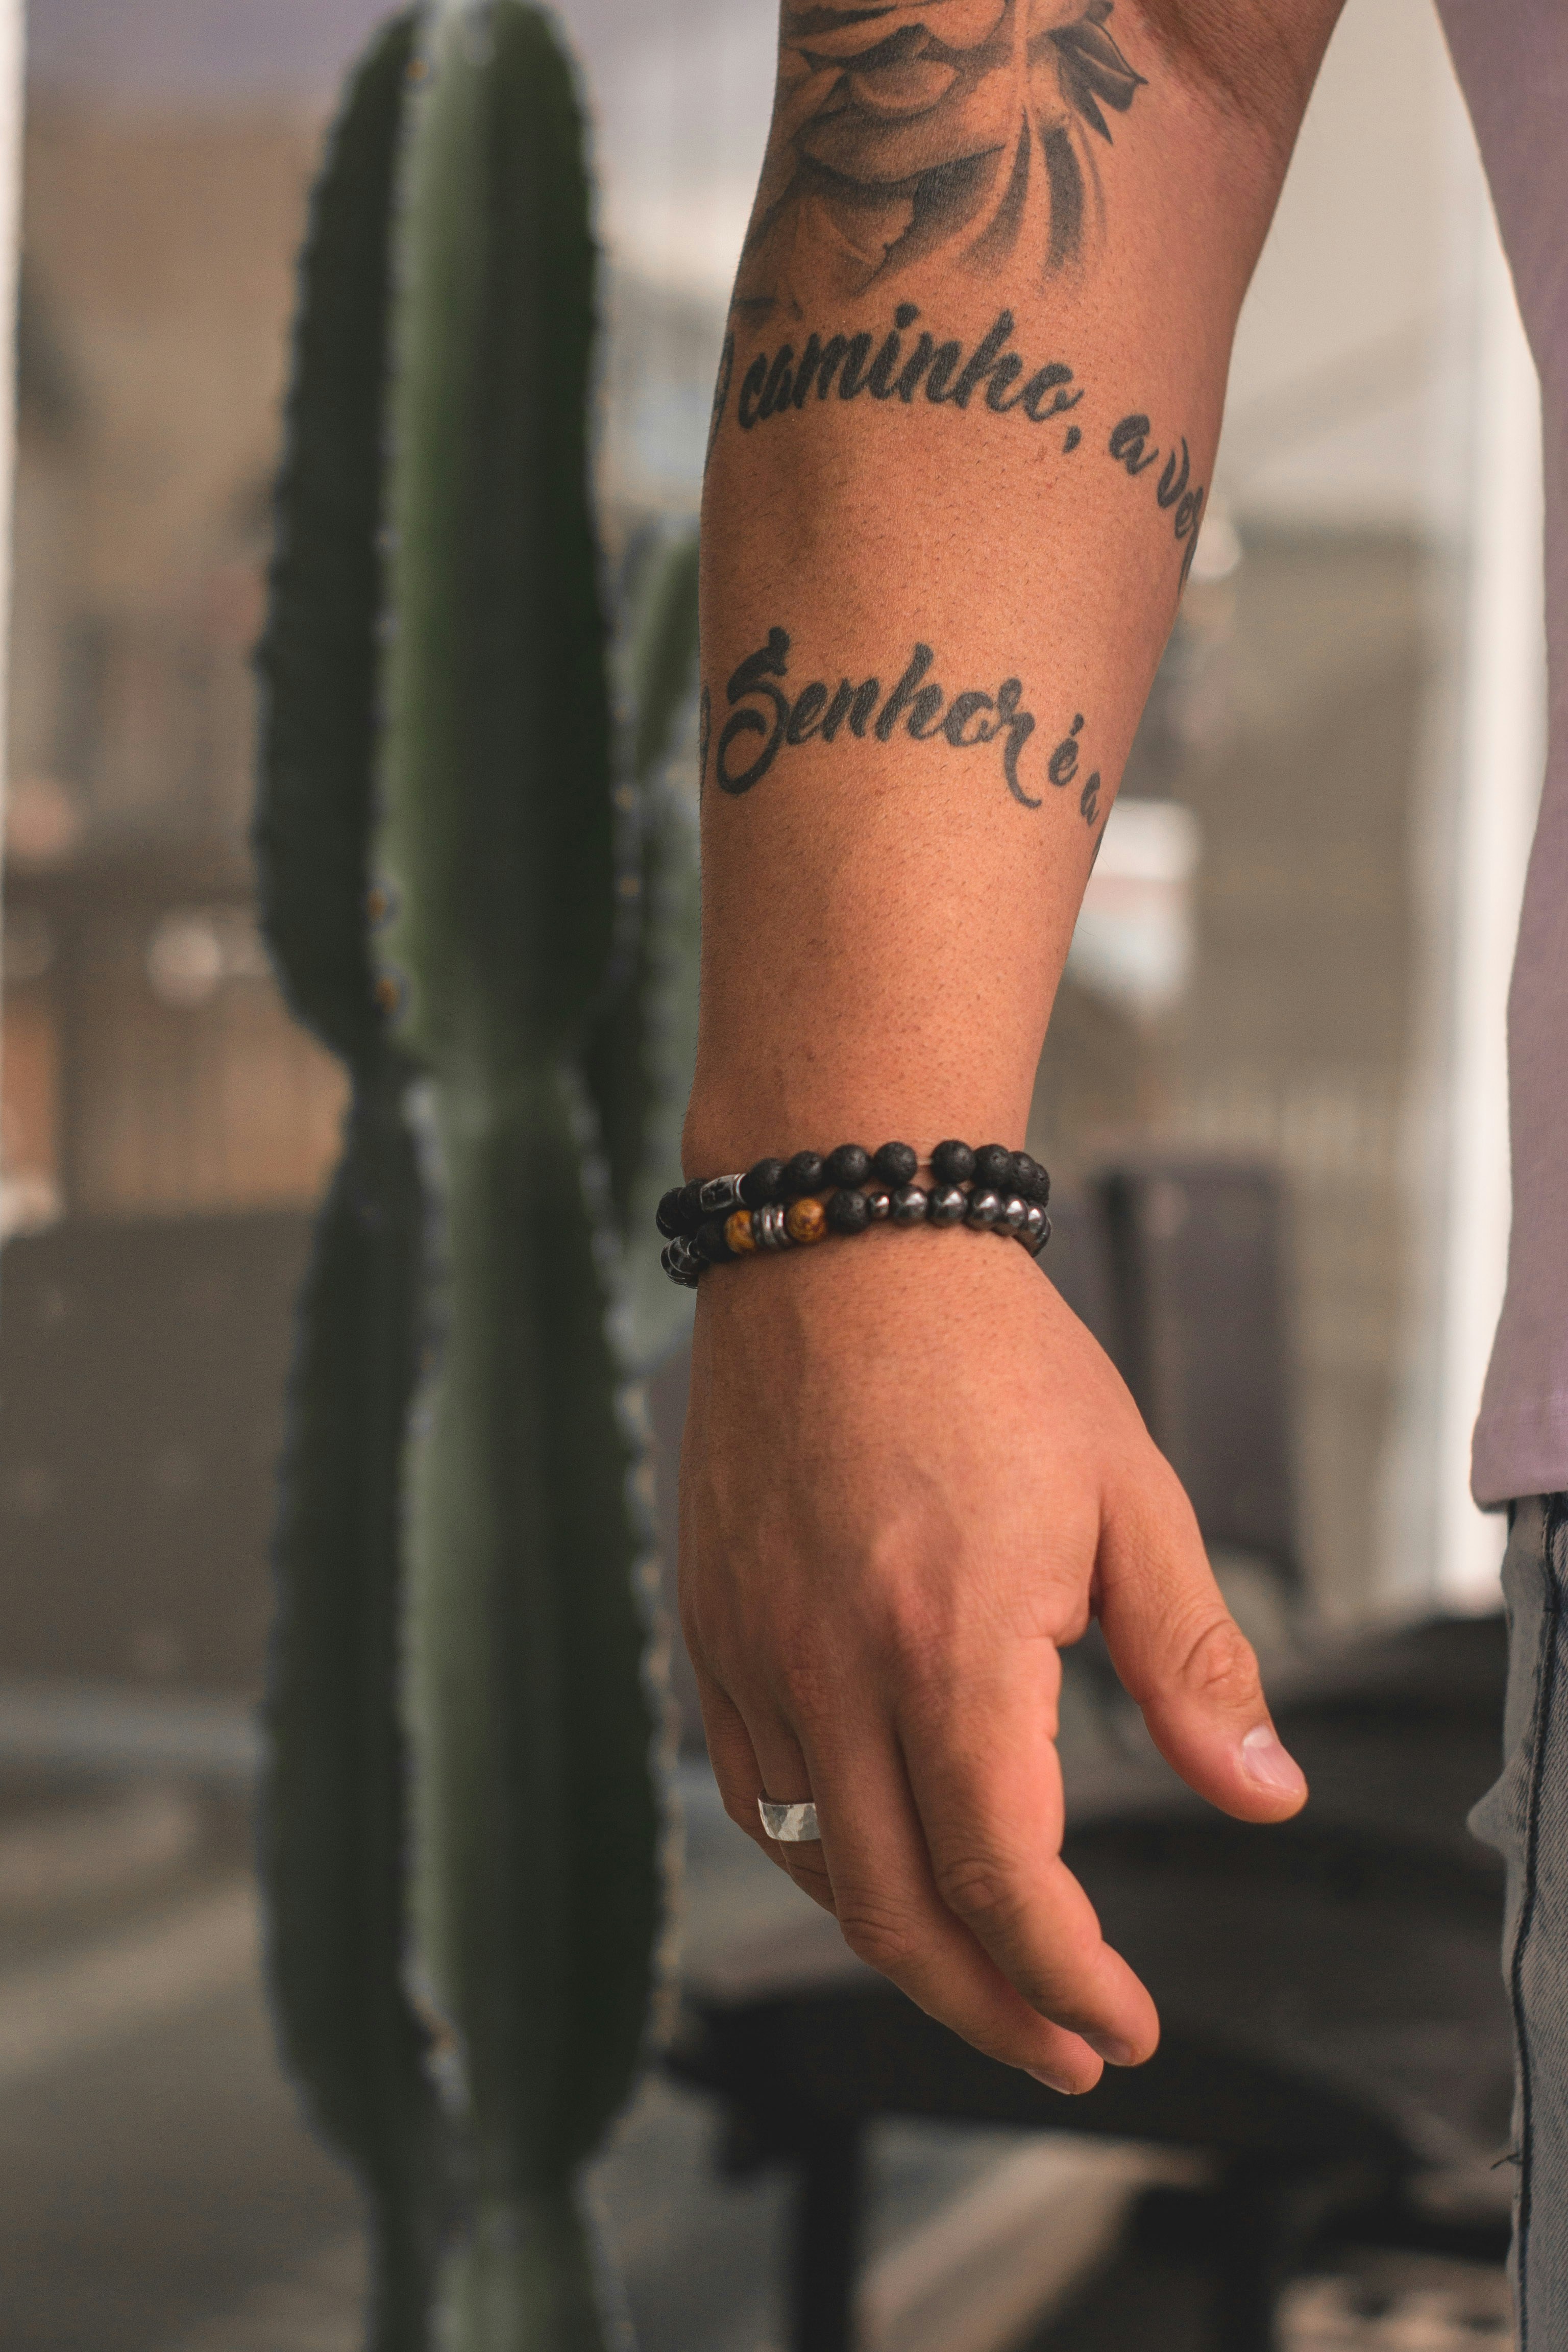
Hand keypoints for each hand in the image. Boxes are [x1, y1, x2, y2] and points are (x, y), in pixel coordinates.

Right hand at [678, 1226, 1307, 2093]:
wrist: (845, 1250)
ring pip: (814, 1864)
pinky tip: (876, 1866)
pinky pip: (754, 1790)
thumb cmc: (995, 1360)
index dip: (1066, 1977)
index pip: (998, 1874)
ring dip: (902, 1948)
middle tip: (1064, 2044)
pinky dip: (817, 1860)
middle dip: (987, 2007)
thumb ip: (1192, 1661)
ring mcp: (756, 1647)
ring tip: (983, 1977)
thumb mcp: (1132, 1497)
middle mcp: (832, 1662)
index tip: (1124, 2021)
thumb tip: (1262, 1793)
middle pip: (893, 1908)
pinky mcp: (715, 1624)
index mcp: (947, 1637)